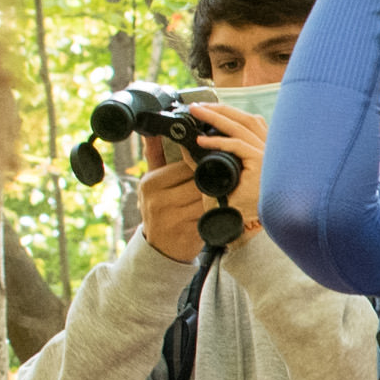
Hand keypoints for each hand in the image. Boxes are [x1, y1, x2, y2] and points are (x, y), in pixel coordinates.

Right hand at [131, 143, 233, 260]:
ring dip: (219, 191)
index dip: (202, 162)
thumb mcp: (152, 182)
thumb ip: (154, 154)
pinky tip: (224, 204)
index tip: (214, 160)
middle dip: (213, 177)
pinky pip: (210, 213)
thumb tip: (152, 129)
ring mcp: (172, 217)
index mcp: (150, 183)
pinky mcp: (188, 232)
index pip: (185, 165)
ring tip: (228, 186)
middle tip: (228, 172)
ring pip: (206, 196)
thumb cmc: (159, 209)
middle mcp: (158, 200)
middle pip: (198, 180)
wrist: (159, 249)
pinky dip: (219, 207)